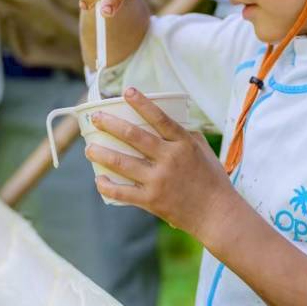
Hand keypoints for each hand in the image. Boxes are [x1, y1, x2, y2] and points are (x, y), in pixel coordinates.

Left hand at [86, 88, 239, 240]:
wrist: (217, 213)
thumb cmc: (211, 180)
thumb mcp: (203, 151)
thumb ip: (185, 135)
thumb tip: (167, 120)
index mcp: (183, 143)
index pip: (159, 118)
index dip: (142, 103)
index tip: (127, 92)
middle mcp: (169, 158)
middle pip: (133, 136)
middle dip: (110, 124)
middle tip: (96, 118)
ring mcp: (158, 180)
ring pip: (121, 162)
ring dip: (101, 153)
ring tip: (89, 148)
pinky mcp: (151, 200)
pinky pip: (122, 192)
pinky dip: (107, 185)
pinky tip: (99, 179)